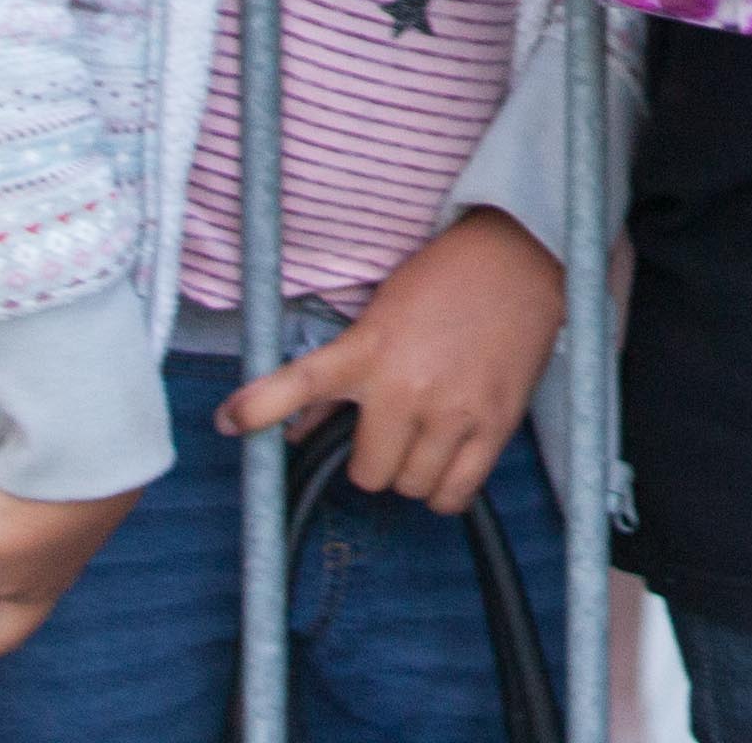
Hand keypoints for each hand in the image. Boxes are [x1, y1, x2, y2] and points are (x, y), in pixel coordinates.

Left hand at [214, 206, 564, 512]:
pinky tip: (446, 459)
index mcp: (370, 351)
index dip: (259, 408)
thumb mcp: (379, 317)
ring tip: (422, 440)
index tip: (230, 421)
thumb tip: (297, 432)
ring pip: (410, 487)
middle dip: (372, 460)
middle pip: (368, 474)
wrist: (521, 257)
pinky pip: (454, 493)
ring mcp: (455, 410)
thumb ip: (337, 376)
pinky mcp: (496, 424)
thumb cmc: (444, 280)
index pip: (301, 383)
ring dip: (410, 472)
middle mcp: (408, 387)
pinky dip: (445, 488)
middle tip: (386, 433)